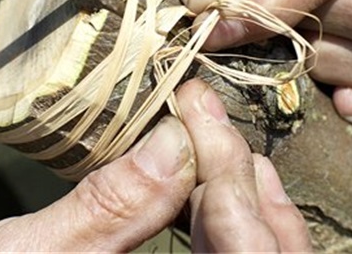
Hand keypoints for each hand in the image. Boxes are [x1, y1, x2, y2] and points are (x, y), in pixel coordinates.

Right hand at [0, 79, 309, 251]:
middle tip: (208, 114)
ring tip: (216, 131)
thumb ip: (103, 213)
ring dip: (242, 191)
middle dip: (240, 181)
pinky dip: (225, 207)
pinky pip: (219, 250)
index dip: (229, 184)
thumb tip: (175, 143)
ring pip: (248, 253)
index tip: (198, 111)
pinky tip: (214, 169)